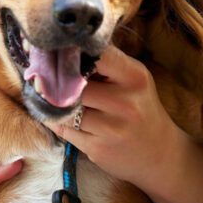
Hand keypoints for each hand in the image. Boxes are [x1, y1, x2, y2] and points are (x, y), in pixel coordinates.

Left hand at [51, 45, 179, 191]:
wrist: (160, 153)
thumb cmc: (140, 107)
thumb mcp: (134, 80)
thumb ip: (107, 64)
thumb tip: (65, 48)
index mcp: (134, 77)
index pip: (96, 55)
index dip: (72, 53)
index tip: (57, 51)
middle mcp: (125, 102)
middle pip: (74, 83)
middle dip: (57, 80)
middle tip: (42, 75)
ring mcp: (111, 128)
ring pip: (64, 108)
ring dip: (52, 102)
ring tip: (48, 95)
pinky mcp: (98, 148)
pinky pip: (64, 129)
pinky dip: (55, 120)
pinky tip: (57, 115)